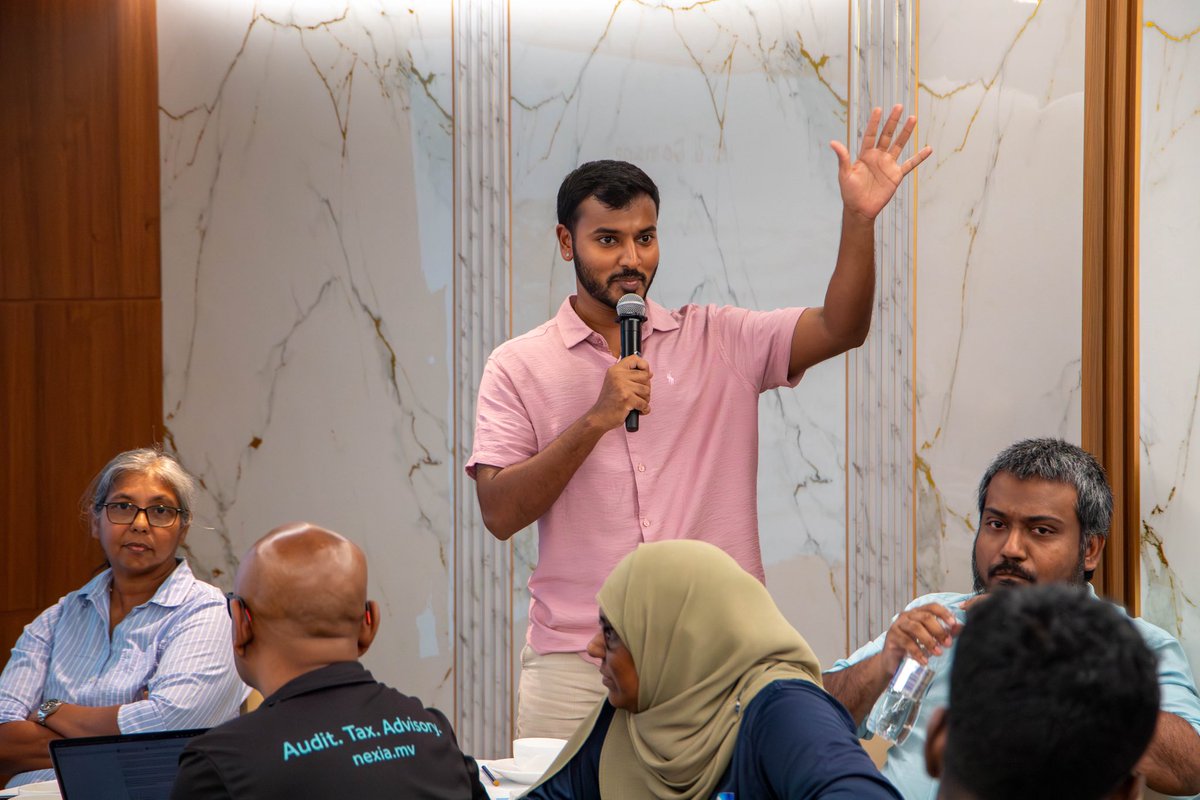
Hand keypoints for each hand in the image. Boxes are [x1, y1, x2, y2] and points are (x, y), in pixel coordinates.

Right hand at [587, 355, 651, 430]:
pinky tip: (638, 411)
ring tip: (636, 403)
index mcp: (615, 370)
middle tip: (638, 395)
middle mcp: (618, 376)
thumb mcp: (615, 383)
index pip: (634, 359)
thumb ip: (630, 376)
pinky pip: (644, 403)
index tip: (644, 374)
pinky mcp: (627, 399)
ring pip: (647, 390)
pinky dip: (644, 409)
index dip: (644, 366)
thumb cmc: (609, 401)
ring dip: (645, 400)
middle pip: (645, 376)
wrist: (599, 417)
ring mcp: (622, 387)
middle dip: (646, 387)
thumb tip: (650, 373)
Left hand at [831, 104, 931, 221]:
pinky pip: (910, 164)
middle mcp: (877, 157)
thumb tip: (833, 142)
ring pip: (899, 145)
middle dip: (892, 121)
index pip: (870, 135)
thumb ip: (842, 158)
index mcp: (864, 155)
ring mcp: (888, 165)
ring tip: (913, 119)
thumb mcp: (844, 174)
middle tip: (899, 106)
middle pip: (886, 135)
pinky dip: (919, 157)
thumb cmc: (849, 192)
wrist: (860, 209)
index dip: (874, 123)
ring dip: (906, 133)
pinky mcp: (896, 175)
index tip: (878, 109)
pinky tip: (928, 149)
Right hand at [879, 603, 960, 673]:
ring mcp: (898, 625)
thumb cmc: (912, 646)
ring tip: (938, 653)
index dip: (944, 613)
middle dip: (938, 630)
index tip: (953, 623)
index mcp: (918, 613)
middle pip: (925, 617)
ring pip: (915, 628)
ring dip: (929, 641)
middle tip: (948, 643)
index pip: (932, 607)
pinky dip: (917, 652)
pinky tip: (924, 660)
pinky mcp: (892, 637)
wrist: (893, 660)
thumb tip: (959, 627)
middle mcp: (907, 616)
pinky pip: (906, 642)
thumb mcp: (929, 639)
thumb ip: (944, 632)